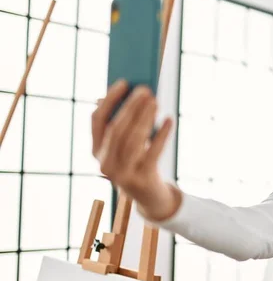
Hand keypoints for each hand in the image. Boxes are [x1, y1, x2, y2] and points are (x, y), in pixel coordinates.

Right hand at [92, 80, 178, 219]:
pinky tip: (169, 120)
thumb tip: (131, 93)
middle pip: (116, 128)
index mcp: (96, 150)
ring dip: (145, 118)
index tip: (124, 82)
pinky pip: (152, 152)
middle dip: (131, 107)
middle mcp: (104, 163)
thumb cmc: (138, 162)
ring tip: (156, 101)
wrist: (149, 198)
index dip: (110, 100)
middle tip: (145, 89)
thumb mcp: (126, 144)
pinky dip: (161, 135)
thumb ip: (124, 122)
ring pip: (133, 140)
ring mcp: (121, 174)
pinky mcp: (141, 180)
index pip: (97, 120)